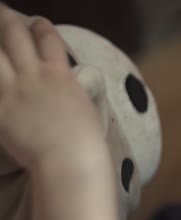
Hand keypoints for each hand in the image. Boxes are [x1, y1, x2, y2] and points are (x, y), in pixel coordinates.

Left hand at [0, 4, 104, 167]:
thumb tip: (66, 83)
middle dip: (6, 19)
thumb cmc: (86, 138)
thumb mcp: (84, 105)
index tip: (37, 22)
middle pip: (16, 36)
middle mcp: (34, 74)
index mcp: (60, 74)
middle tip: (0, 11)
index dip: (42, 27)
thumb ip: (70, 89)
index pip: (49, 39)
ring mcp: (13, 90)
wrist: (69, 158)